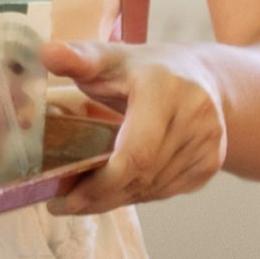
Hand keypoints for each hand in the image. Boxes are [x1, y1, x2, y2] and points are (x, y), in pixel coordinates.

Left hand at [50, 40, 230, 213]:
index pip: (136, 152)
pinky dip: (138, 194)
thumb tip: (47, 53)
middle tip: (66, 205)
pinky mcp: (212, 163)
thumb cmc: (145, 70)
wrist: (202, 78)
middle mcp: (195, 115)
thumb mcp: (111, 58)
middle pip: (143, 176)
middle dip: (101, 196)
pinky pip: (167, 192)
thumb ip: (80, 58)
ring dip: (117, 199)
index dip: (102, 183)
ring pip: (154, 189)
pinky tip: (116, 191)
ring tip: (84, 199)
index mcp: (166, 88)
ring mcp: (209, 142)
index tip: (66, 199)